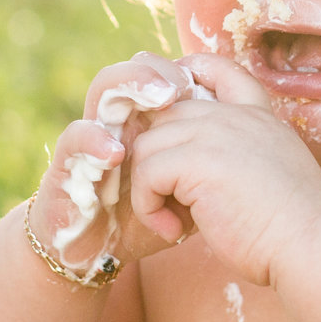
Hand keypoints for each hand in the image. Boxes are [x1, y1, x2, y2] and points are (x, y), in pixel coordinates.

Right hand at [30, 52, 215, 268]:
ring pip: (105, 87)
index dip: (192, 67)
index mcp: (158, 121)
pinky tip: (114, 153)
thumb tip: (253, 156)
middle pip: (141, 69)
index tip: (208, 79)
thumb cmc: (149, 219)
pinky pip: (75, 138)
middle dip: (162, 69)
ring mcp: (96, 134)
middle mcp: (126, 118)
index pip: (174, 74)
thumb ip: (216, 169)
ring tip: (156, 99)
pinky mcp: (67, 162)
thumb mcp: (196, 194)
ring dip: (130, 86)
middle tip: (180, 84)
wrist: (97, 254)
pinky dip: (94, 140)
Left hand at [121, 53, 320, 285]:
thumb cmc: (295, 229)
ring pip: (148, 145)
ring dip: (149, 188)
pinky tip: (173, 231)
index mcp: (258, 117)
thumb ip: (243, 156)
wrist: (312, 244)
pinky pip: (146, 173)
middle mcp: (236, 116)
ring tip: (174, 222)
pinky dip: (148, 207)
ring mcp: (215, 132)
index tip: (173, 113)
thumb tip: (204, 174)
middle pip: (167, 116)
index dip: (188, 78)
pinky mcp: (196, 160)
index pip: (219, 70)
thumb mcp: (274, 173)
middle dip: (158, 159)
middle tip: (176, 205)